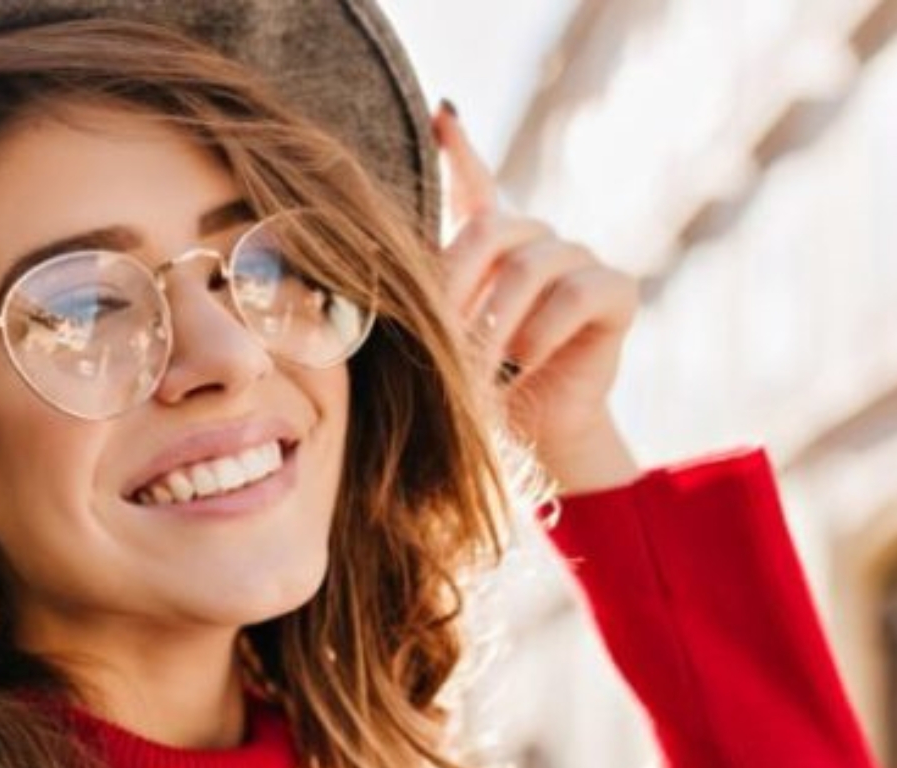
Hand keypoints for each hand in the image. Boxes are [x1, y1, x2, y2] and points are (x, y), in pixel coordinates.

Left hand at [433, 101, 641, 493]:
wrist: (535, 433)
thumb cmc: (480, 386)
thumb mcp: (439, 342)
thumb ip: (419, 299)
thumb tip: (370, 261)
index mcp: (490, 246)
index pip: (475, 186)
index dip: (460, 149)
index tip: (440, 116)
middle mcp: (535, 240)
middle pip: (487, 231)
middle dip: (455, 290)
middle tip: (439, 341)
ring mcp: (578, 259)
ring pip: (528, 269)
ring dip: (494, 326)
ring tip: (479, 369)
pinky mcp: (616, 290)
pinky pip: (574, 295)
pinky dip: (541, 333)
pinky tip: (525, 361)